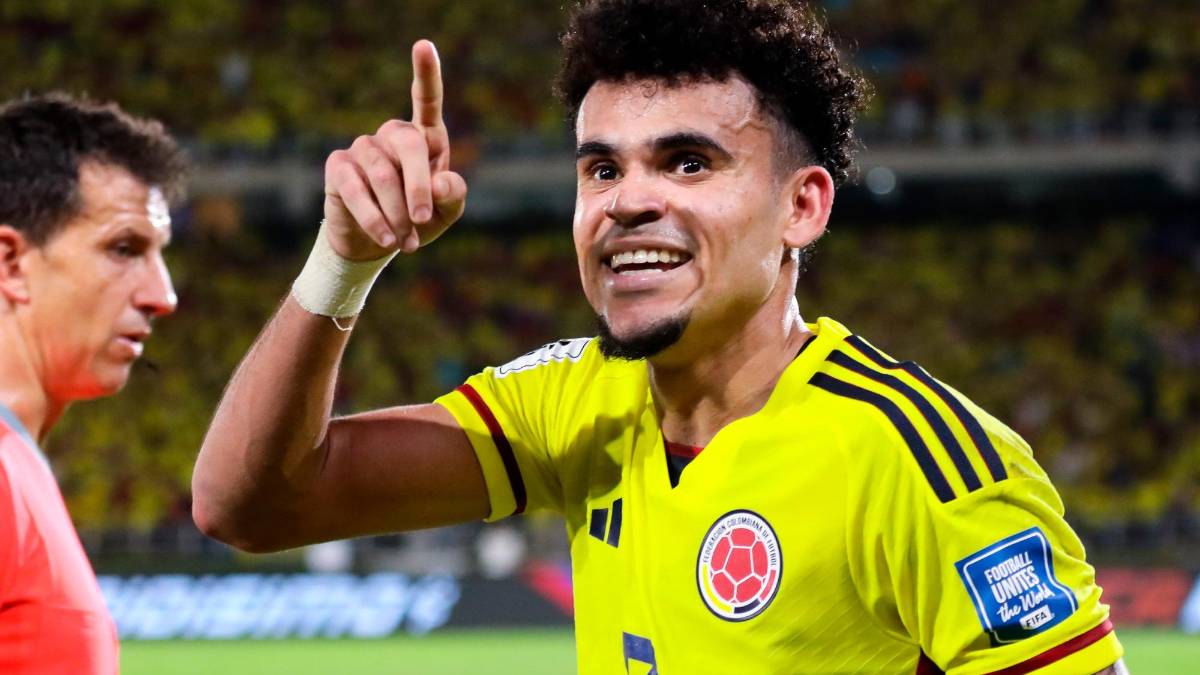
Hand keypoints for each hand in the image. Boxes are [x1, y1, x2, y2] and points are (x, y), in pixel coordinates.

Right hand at [322, 40, 467, 260]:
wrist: (376, 244)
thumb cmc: (417, 222)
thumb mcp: (445, 213)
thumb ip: (452, 195)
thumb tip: (442, 182)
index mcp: (424, 138)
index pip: (425, 100)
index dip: (426, 73)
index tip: (423, 45)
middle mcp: (392, 136)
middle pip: (409, 145)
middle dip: (420, 186)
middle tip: (424, 220)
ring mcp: (363, 148)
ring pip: (384, 175)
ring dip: (398, 214)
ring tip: (408, 243)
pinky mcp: (338, 166)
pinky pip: (357, 189)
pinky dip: (375, 218)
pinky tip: (386, 239)